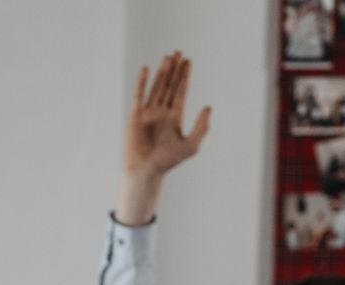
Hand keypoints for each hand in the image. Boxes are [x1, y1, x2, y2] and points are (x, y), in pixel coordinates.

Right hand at [125, 52, 210, 178]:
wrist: (146, 171)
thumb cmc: (168, 162)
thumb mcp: (191, 145)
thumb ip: (201, 126)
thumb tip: (208, 107)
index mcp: (174, 118)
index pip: (180, 92)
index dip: (184, 77)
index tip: (187, 61)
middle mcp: (161, 113)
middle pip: (169, 86)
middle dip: (174, 70)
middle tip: (179, 53)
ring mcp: (148, 113)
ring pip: (156, 87)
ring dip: (162, 72)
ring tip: (168, 57)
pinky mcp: (135, 115)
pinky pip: (139, 95)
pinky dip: (142, 82)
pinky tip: (146, 69)